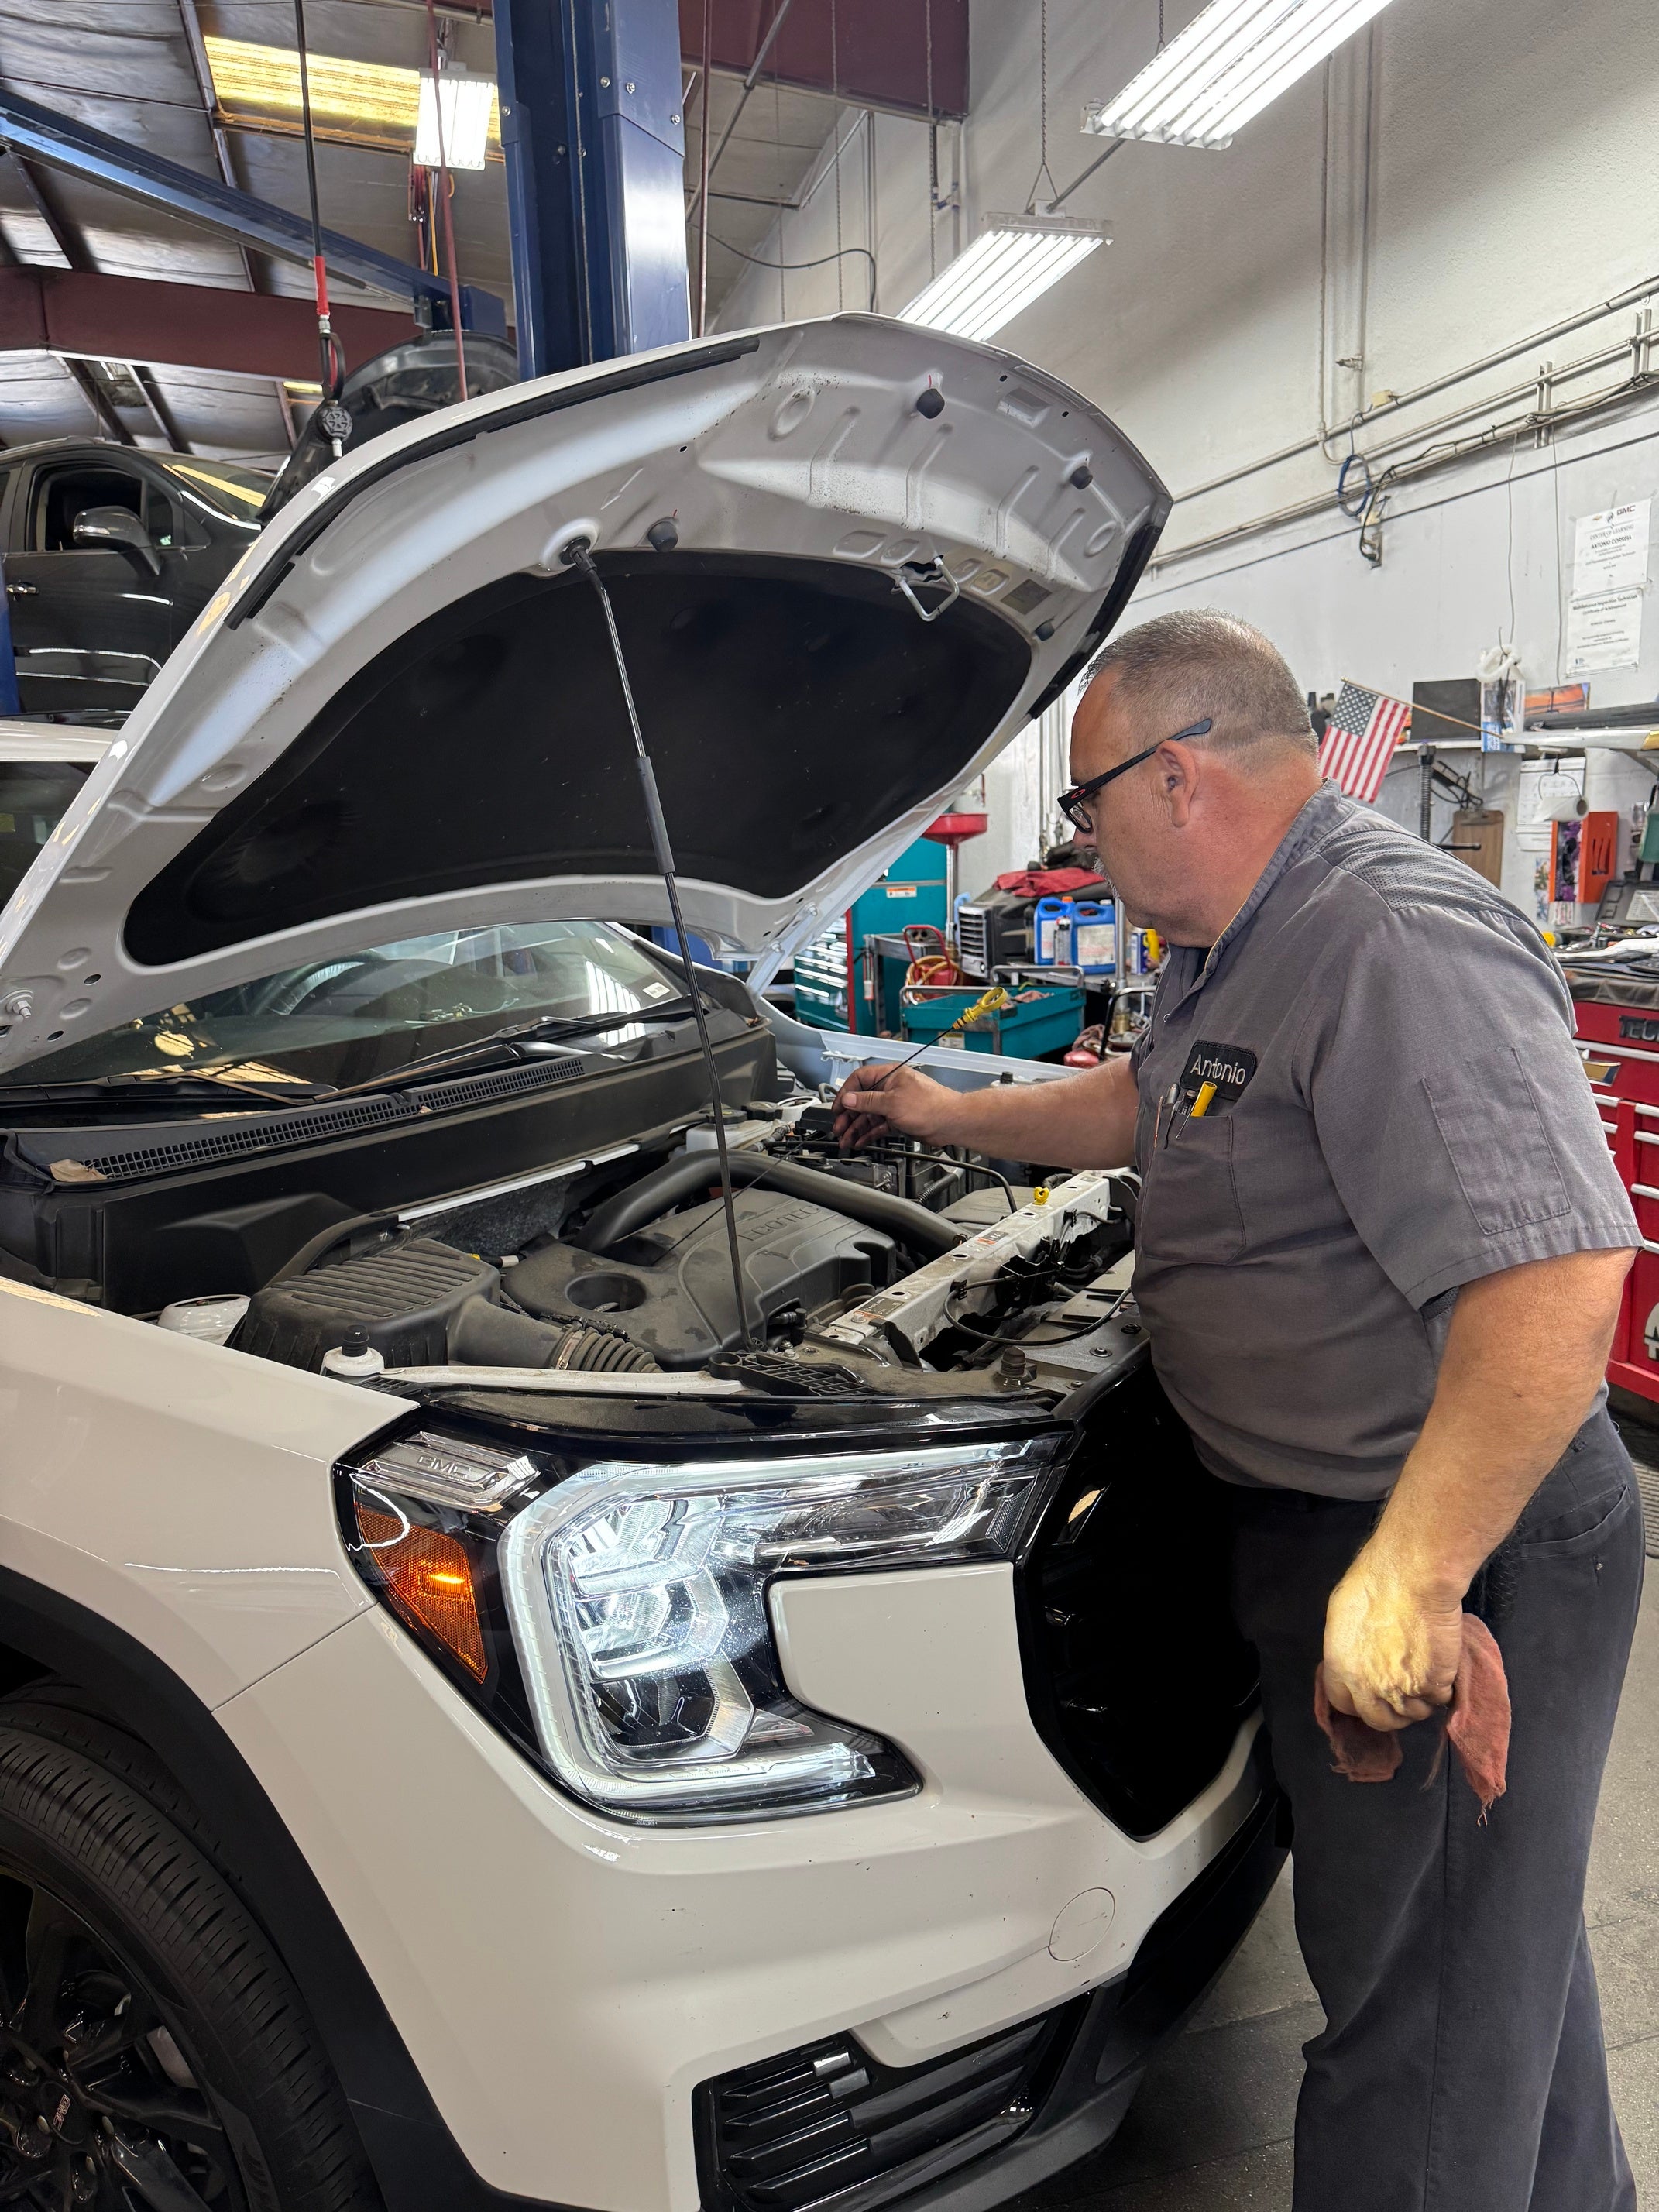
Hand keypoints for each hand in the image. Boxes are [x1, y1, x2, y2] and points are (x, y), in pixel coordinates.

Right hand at [831, 1062, 957, 1151]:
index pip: (859, 1079)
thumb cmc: (931, 1106)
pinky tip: (860, 1141)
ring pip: (869, 1116)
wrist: (951, 1122)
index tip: (838, 1107)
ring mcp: (895, 1104)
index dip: (846, 1093)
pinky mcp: (899, 1119)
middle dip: (848, 1115)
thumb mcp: (892, 1102)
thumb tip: (848, 1098)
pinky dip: (869, 1133)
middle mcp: (891, 1088)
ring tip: (846, 1139)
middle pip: (862, 1100)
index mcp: (889, 1075)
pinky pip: (879, 1125)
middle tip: (839, 1128)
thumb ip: (867, 1101)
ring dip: (856, 1128)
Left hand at [1321, 1546, 1465, 1732]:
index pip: (1342, 1703)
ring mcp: (1401, 1689)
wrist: (1411, 1579)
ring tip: (1426, 1680)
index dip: (1357, 1702)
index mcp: (1341, 1667)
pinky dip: (1443, 1689)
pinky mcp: (1432, 1685)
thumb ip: (1349, 1646)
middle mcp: (1368, 1686)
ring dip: (1420, 1702)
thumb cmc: (1373, 1584)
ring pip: (1414, 1713)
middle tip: (1403, 1697)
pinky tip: (1441, 1669)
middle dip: (1391, 1714)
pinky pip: (1440, 1699)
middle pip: (1379, 1720)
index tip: (1369, 1697)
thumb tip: (1357, 1656)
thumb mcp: (1343, 1615)